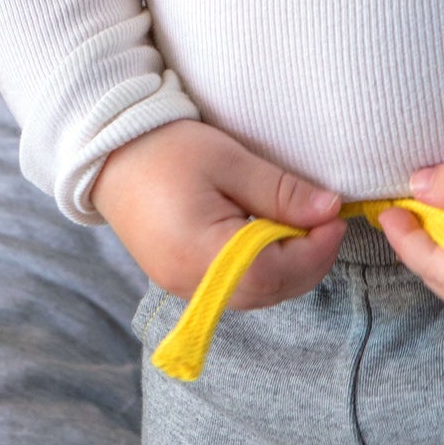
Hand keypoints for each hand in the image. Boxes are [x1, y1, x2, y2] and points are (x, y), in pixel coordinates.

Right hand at [91, 120, 345, 306]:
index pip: (273, 272)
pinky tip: (267, 237)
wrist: (108, 152)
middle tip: (325, 222)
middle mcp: (189, 281)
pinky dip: (261, 269)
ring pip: (253, 295)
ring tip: (298, 225)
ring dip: (286, 267)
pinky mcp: (178, 279)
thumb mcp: (229, 160)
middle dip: (306, 261)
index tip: (335, 219)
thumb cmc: (167, 149)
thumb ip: (280, 191)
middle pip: (267, 292)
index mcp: (199, 252)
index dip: (314, 251)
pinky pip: (233, 289)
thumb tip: (329, 210)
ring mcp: (181, 285)